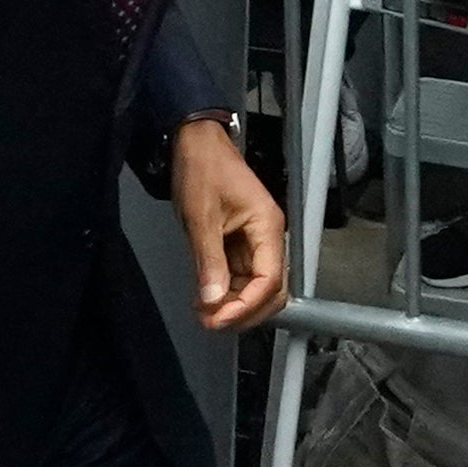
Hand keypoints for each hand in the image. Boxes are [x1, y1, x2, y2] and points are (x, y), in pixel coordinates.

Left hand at [172, 119, 287, 329]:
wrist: (195, 143)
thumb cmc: (203, 170)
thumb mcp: (201, 216)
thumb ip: (209, 261)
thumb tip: (212, 301)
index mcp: (268, 226)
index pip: (270, 280)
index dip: (246, 306)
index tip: (217, 320)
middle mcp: (268, 236)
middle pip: (271, 289)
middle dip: (245, 311)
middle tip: (211, 323)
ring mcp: (255, 240)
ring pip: (255, 286)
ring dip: (233, 304)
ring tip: (203, 313)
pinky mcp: (240, 242)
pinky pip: (240, 275)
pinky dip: (225, 291)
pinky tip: (205, 298)